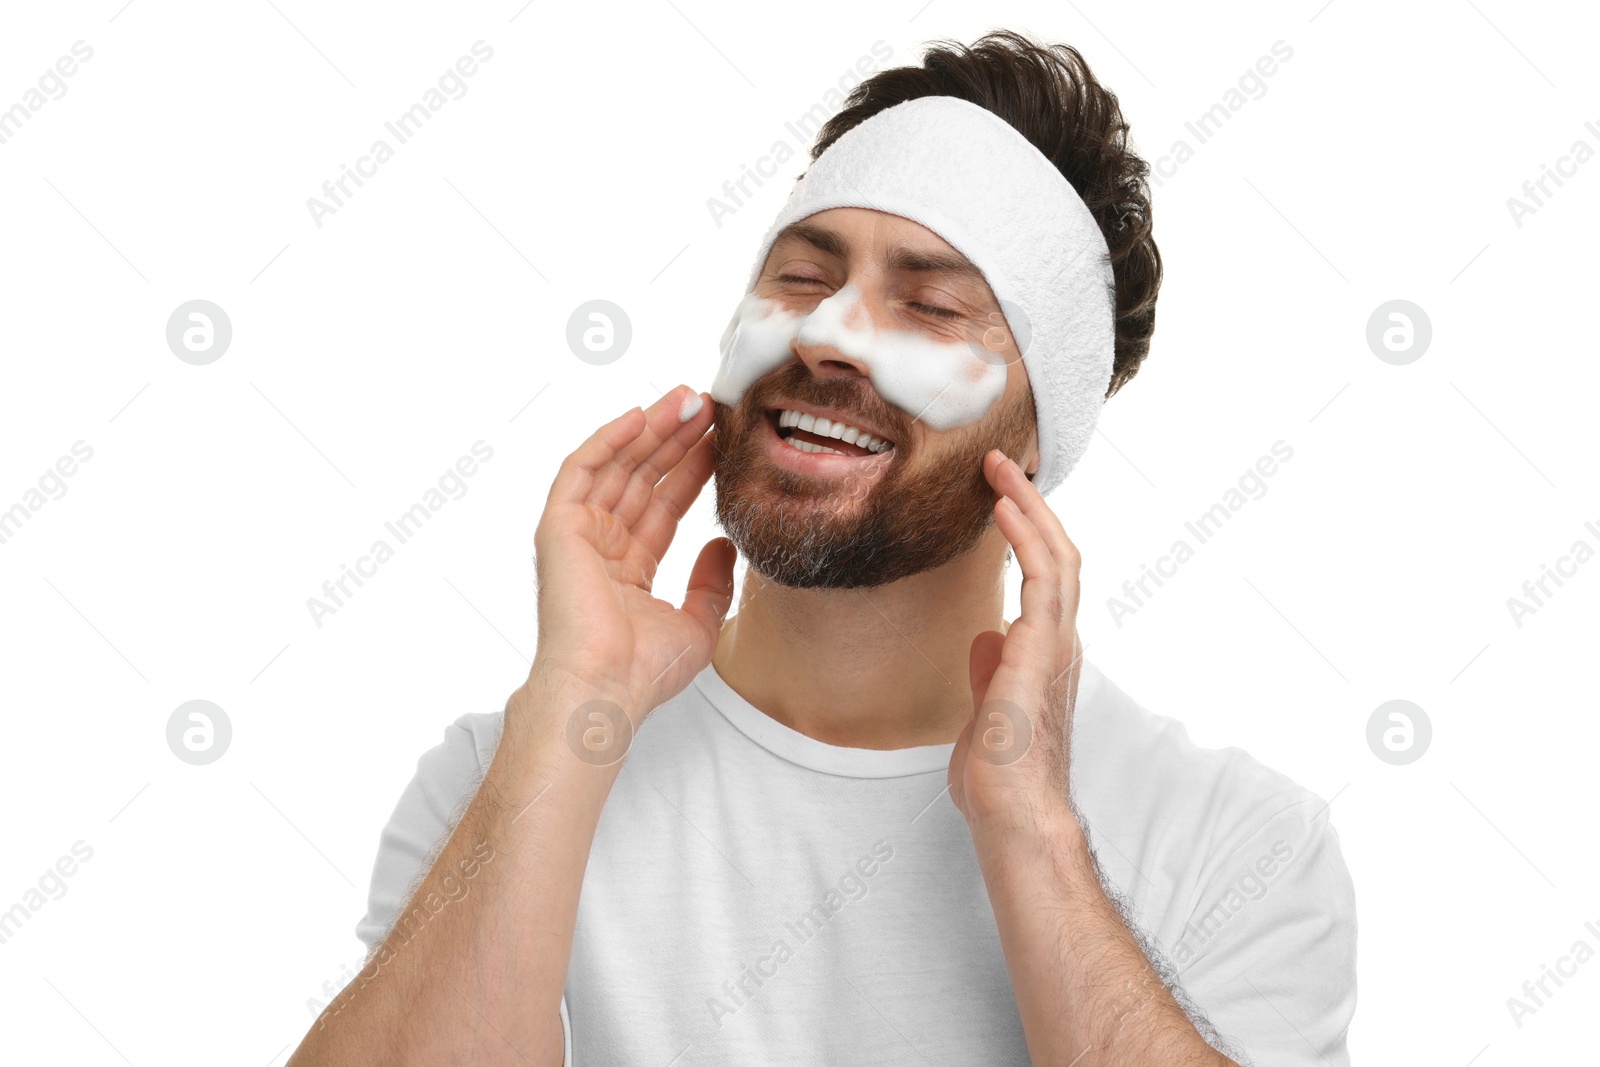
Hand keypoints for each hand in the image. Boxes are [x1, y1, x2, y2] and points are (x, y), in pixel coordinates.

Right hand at [527, 384, 735, 718]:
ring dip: (651, 429)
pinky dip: (609, 439)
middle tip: (709, 405)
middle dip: (676, 439)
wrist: (606, 687)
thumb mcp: (698, 624)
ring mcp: (579, 534)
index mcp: (629, 569)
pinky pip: (582, 469)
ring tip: (688, 399)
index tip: (723, 439)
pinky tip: (642, 414)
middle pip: (643, 478)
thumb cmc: (644, 672)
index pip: (665, 505)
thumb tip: (723, 544)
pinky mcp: (559, 526)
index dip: (693, 469)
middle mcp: (602, 546)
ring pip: (617, 465)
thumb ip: (711, 583)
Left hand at [948, 450, 1084, 832]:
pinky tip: (1003, 508)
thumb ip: (990, 674)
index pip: (1048, 576)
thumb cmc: (1001, 778)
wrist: (1014, 816)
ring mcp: (1057, 644)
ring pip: (1058, 555)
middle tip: (1004, 463)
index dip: (1030, 531)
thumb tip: (984, 641)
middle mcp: (1060, 641)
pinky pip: (1041, 580)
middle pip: (1059, 553)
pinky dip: (1026, 537)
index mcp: (1046, 653)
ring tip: (1003, 468)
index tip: (1002, 495)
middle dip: (1033, 504)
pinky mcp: (1041, 651)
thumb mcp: (986, 714)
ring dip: (1030, 506)